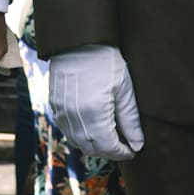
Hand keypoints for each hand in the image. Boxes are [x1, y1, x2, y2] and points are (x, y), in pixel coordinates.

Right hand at [46, 44, 142, 159]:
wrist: (77, 41)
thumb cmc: (105, 61)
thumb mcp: (124, 89)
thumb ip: (130, 120)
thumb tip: (137, 144)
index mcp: (95, 115)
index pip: (109, 147)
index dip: (122, 153)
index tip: (133, 151)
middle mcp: (75, 118)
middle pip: (92, 149)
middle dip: (108, 152)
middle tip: (123, 145)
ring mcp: (62, 113)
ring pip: (77, 142)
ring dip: (93, 145)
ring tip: (109, 137)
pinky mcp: (55, 106)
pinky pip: (67, 130)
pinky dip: (80, 135)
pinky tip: (92, 126)